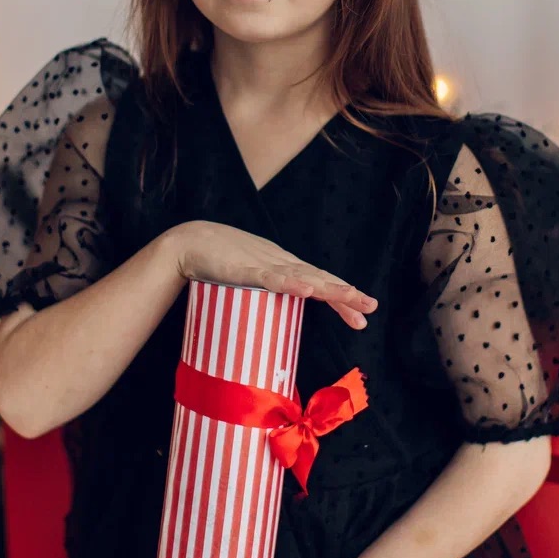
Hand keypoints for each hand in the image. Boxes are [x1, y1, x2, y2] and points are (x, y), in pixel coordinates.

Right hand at [168, 221, 377, 329]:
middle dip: (345, 295)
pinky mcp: (245, 270)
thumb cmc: (218, 260)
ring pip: (303, 278)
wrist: (188, 243)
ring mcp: (264, 265)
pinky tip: (307, 290)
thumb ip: (266, 291)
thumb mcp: (250, 278)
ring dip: (328, 289)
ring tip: (350, 297)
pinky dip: (290, 284)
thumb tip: (279, 314)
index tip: (362, 314)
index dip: (341, 296)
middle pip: (319, 280)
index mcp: (283, 266)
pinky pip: (271, 279)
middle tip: (370, 308)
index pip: (319, 282)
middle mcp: (280, 263)